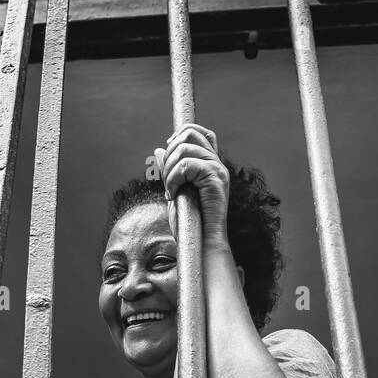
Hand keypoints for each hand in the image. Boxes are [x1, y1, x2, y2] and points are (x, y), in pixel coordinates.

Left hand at [156, 123, 229, 248]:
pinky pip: (186, 165)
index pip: (200, 133)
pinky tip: (173, 194)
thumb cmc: (190, 225)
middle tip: (167, 179)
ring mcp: (218, 170)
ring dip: (169, 169)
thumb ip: (169, 170)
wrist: (202, 245)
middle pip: (190, 133)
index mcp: (210, 165)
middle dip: (170, 153)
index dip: (180, 135)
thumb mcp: (174, 191)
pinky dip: (173, 179)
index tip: (168, 155)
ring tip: (170, 189)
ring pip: (184, 148)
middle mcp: (217, 164)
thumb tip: (159, 149)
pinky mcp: (215, 178)